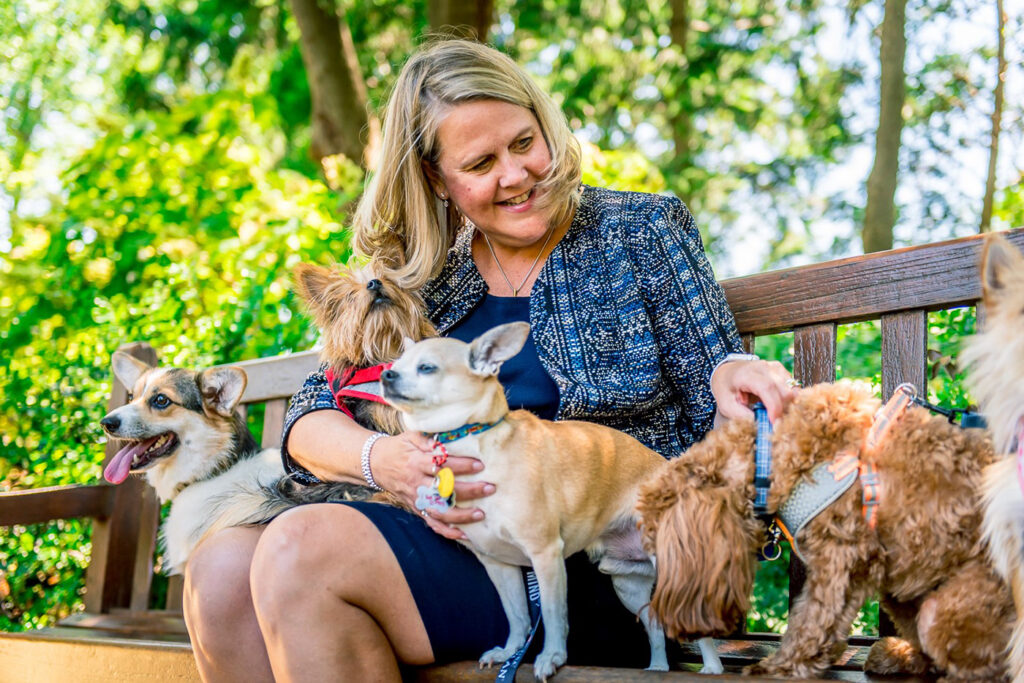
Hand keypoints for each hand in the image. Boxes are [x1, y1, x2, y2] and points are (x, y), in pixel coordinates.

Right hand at [372, 431, 495, 539]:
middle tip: (489, 488)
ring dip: (461, 515)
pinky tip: (464, 535)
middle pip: (444, 490)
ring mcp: (415, 498)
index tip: (480, 465)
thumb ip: (428, 440)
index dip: (461, 465)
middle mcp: (416, 483)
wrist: (375, 463)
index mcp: (416, 462)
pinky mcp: (415, 508)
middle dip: (469, 490)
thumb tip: (447, 441)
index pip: (442, 465)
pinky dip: (447, 531)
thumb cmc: (398, 447)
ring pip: (439, 511)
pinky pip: (431, 523)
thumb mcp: (410, 437)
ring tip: (481, 514)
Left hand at [711, 359, 797, 422]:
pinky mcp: (781, 370)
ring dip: (787, 405)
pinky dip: (788, 399)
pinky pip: (792, 388)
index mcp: (747, 374)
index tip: (774, 424)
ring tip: (772, 413)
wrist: (727, 372)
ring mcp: (775, 367)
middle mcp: (764, 367)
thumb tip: (761, 425)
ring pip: (792, 390)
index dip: (774, 407)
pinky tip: (775, 404)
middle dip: (783, 410)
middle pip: (785, 391)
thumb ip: (742, 415)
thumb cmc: (726, 389)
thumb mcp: (727, 405)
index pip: (767, 388)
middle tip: (773, 422)